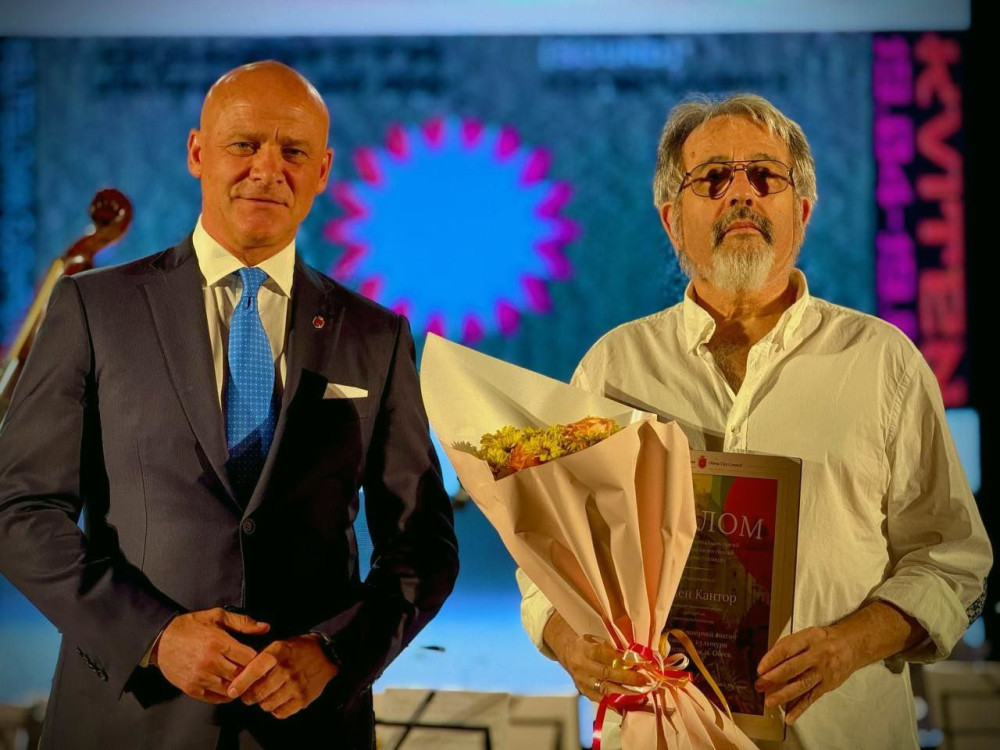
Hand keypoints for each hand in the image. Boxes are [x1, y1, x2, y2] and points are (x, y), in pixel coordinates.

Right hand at [151, 608, 270, 703]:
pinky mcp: (191, 689)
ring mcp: (200, 677)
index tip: (258, 657)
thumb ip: (242, 623)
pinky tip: (227, 687)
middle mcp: (210, 662)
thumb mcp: (217, 616)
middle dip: (249, 673)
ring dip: (237, 685)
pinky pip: (215, 698)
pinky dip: (224, 695)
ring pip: (229, 689)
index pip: (249, 658)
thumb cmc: (191, 626)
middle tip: (252, 671)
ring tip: (240, 679)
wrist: (160, 639)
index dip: (256, 658)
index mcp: (218, 642)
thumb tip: (265, 628)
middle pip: (241, 675)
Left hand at [225, 634, 337, 718]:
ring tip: (266, 695)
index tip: (232, 691)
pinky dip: (275, 709)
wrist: (326, 654)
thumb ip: (261, 660)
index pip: (255, 670)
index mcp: (278, 652)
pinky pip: (280, 713)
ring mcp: (296, 685)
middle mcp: (287, 669)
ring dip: (263, 703)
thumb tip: (240, 677)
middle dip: (249, 696)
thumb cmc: (297, 649)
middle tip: (249, 695)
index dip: (241, 683)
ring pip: (267, 704)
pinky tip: (278, 700)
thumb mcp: (279, 645)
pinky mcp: (303, 699)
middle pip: (258, 692)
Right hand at [543, 612, 647, 701]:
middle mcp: (582, 667)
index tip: (638, 662)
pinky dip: (615, 702)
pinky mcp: (584, 692)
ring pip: (605, 690)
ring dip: (625, 692)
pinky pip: (601, 700)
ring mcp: (583, 682)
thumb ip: (611, 648)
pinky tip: (628, 702)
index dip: (621, 659)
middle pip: (607, 674)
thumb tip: (633, 658)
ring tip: (641, 693)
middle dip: (628, 678)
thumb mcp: (596, 640)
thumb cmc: (586, 644)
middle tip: (644, 680)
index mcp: (585, 649)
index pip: (604, 655)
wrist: (567, 652)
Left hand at [755, 625, 858, 724]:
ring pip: (802, 685)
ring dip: (784, 695)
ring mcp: (824, 672)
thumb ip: (788, 646)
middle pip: (793, 668)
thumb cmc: (822, 640)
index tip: (760, 669)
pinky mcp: (828, 685)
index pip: (787, 649)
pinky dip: (799, 709)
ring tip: (769, 702)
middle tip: (760, 685)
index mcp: (809, 638)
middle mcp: (817, 655)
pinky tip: (789, 717)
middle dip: (774, 678)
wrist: (850, 646)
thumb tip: (768, 663)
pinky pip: (812, 698)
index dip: (772, 659)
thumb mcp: (806, 635)